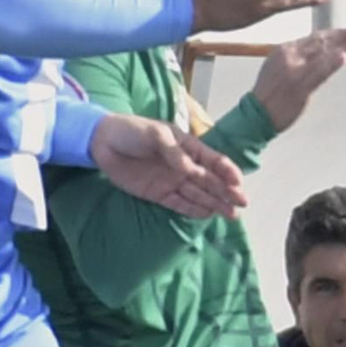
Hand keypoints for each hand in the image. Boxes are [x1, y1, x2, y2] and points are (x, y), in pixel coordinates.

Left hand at [90, 113, 247, 220]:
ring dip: (215, 204)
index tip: (238, 183)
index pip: (213, 161)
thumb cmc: (132, 131)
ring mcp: (172, 181)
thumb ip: (172, 151)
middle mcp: (184, 166)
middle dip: (227, 192)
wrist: (103, 142)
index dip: (227, 172)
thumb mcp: (154, 134)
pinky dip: (193, 210)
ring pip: (198, 194)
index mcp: (188, 147)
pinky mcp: (158, 194)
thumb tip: (189, 169)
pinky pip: (179, 203)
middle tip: (242, 205)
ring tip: (231, 215)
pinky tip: (207, 215)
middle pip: (210, 181)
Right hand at [252, 28, 345, 133]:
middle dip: (341, 36)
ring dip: (343, 48)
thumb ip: (297, 58)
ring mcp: (294, 72)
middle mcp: (289, 57)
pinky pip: (319, 73)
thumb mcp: (278, 66)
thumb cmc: (268, 94)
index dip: (332, 33)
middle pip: (320, 43)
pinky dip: (332, 64)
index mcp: (284, 50)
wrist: (255, 115)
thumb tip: (318, 53)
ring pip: (323, 56)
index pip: (313, 38)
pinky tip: (345, 57)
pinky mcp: (299, 87)